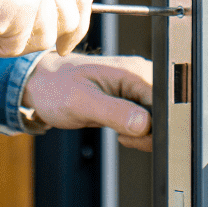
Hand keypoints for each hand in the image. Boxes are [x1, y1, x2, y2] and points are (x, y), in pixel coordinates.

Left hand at [23, 54, 154, 150]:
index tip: (132, 134)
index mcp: (134, 72)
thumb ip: (114, 112)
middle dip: (148, 132)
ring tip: (117, 130)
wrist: (41, 85)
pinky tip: (120, 130)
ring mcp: (137, 89)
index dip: (156, 126)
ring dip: (141, 134)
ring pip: (157, 121)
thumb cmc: (56, 87)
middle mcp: (140, 77)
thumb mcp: (82, 102)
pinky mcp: (131, 100)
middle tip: (121, 134)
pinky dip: (136, 133)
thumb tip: (144, 124)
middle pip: (166, 113)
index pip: (166, 104)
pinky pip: (146, 122)